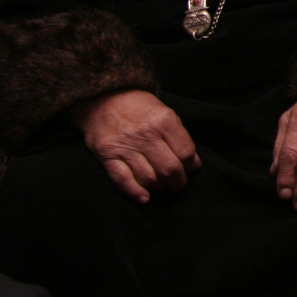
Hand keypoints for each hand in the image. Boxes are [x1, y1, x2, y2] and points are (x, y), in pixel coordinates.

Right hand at [69, 89, 200, 204]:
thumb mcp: (165, 114)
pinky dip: (135, 192)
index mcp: (164, 122)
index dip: (190, 166)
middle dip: (177, 182)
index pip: (186, 153)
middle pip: (169, 169)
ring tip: (161, 186)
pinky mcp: (107, 155)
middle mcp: (146, 134)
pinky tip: (144, 198)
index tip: (188, 169)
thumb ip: (180, 138)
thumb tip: (194, 164)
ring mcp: (125, 146)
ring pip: (148, 178)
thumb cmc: (139, 108)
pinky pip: (122, 180)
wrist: (103, 98)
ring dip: (158, 188)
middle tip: (177, 183)